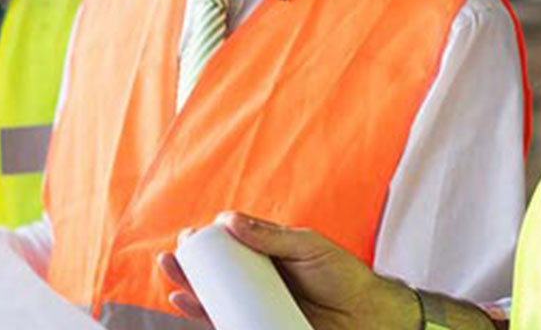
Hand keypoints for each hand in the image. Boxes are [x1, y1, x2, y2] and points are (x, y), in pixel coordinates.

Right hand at [157, 212, 419, 329]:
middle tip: (171, 259)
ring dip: (189, 292)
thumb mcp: (309, 247)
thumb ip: (273, 236)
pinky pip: (228, 325)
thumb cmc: (344, 276)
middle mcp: (260, 282)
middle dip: (189, 268)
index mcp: (269, 257)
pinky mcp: (262, 329)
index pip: (231, 248)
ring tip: (172, 282)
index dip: (207, 244)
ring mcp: (259, 308)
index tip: (189, 236)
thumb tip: (229, 220)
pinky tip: (186, 306)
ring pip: (216, 301)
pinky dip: (204, 317)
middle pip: (217, 275)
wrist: (369, 315)